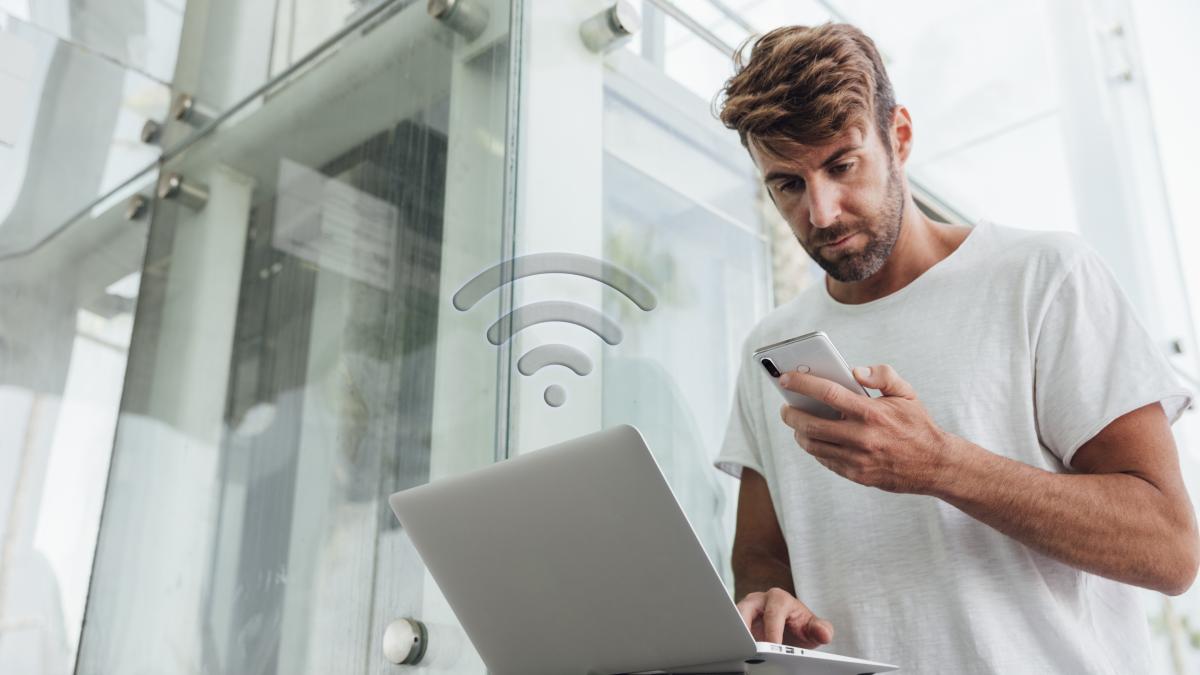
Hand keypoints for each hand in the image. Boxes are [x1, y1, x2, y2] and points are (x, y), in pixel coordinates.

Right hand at [736, 587, 833, 647]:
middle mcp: (759, 600)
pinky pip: (732, 627)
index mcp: (779, 598)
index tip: (773, 647)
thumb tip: (824, 633)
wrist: (793, 628)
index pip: (773, 614)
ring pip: (735, 617)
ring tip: (739, 650)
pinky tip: (737, 650)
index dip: (772, 631)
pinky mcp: (738, 620)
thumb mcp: (814, 629)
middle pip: (746, 610)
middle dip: (746, 628)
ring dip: (736, 633)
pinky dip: (734, 638)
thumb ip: (821, 629)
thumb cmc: (801, 626)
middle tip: (749, 647)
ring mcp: (746, 609)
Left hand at [778, 364, 963, 493]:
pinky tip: (817, 439)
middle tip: (786, 407)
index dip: (802, 384)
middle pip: (811, 425)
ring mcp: (858, 459)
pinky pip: (826, 461)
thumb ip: (883, 375)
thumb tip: (855, 371)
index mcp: (872, 413)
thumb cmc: (917, 425)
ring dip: (799, 433)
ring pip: (813, 446)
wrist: (936, 465)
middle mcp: (862, 437)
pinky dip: (816, 449)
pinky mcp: (857, 475)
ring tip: (798, 424)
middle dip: (791, 414)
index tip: (785, 379)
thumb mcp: (906, 394)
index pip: (828, 393)